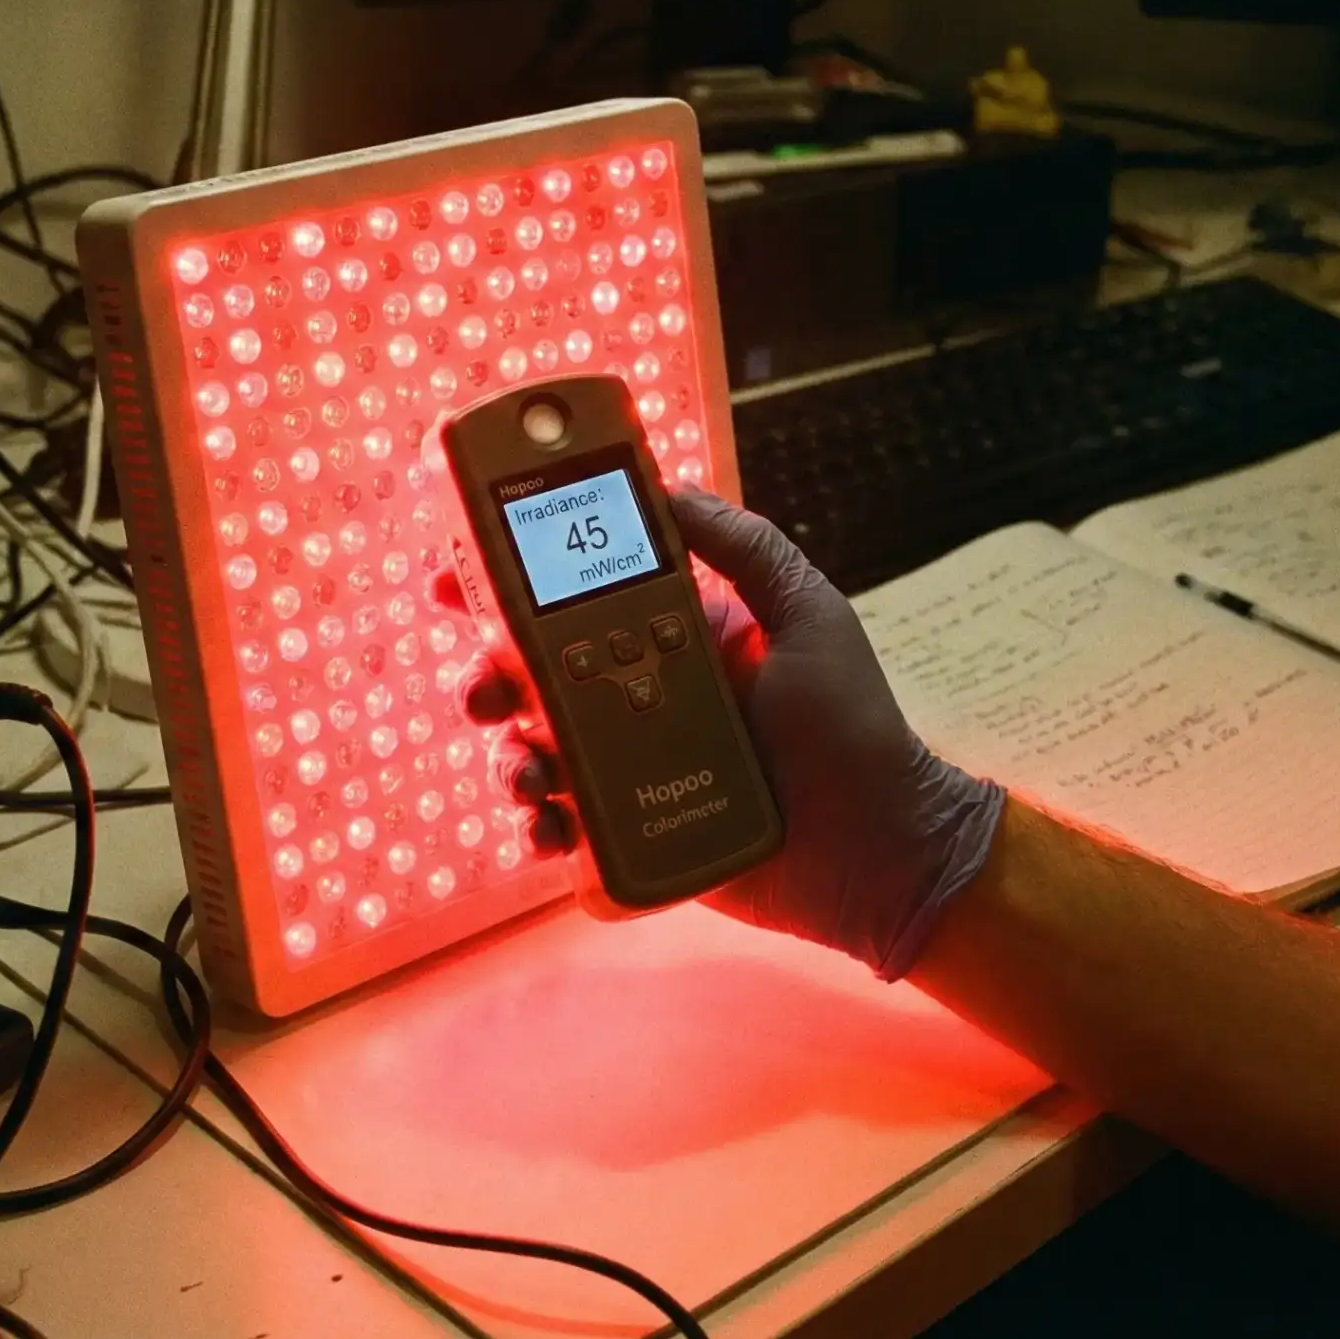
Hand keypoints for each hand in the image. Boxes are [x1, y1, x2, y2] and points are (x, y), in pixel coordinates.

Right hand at [452, 490, 1006, 980]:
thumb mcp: (808, 615)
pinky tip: (552, 829)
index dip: (508, 590)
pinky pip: (568, 832)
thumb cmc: (852, 727)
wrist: (881, 849)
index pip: (575, 603)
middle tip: (483, 695)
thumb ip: (745, 549)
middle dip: (491, 683)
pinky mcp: (637, 840)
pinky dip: (544, 830)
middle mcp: (641, 701)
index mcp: (671, 640)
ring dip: (513, 761)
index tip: (457, 579)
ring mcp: (635, 774)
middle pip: (536, 683)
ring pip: (540, 757)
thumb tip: (668, 488)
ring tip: (531, 775)